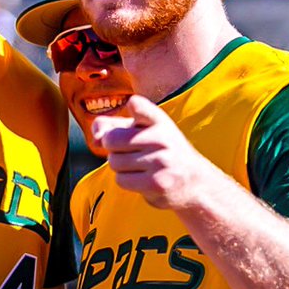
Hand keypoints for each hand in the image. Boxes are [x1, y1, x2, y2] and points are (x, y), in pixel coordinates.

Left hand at [90, 95, 214, 209]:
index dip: (133, 107)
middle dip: (113, 148)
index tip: (134, 107)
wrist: (193, 182)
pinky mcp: (156, 183)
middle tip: (130, 152)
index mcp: (160, 121)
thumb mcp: (143, 131)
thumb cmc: (161, 152)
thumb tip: (95, 138)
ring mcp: (160, 161)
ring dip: (120, 166)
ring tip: (139, 166)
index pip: (138, 105)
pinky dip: (126, 180)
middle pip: (111, 140)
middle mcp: (162, 138)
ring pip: (114, 162)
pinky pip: (121, 180)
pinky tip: (143, 178)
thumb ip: (112, 126)